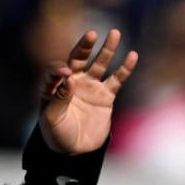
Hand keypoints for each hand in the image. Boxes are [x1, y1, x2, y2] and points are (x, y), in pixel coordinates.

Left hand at [37, 29, 137, 153]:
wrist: (75, 151)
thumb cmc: (57, 134)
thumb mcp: (52, 119)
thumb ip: (59, 98)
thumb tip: (69, 79)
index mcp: (53, 86)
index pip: (56, 71)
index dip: (59, 69)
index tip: (65, 73)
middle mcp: (71, 82)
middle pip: (78, 59)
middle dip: (84, 47)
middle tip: (92, 34)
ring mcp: (90, 86)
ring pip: (100, 64)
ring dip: (107, 49)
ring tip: (115, 33)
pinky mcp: (106, 95)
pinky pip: (117, 79)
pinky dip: (125, 68)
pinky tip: (132, 55)